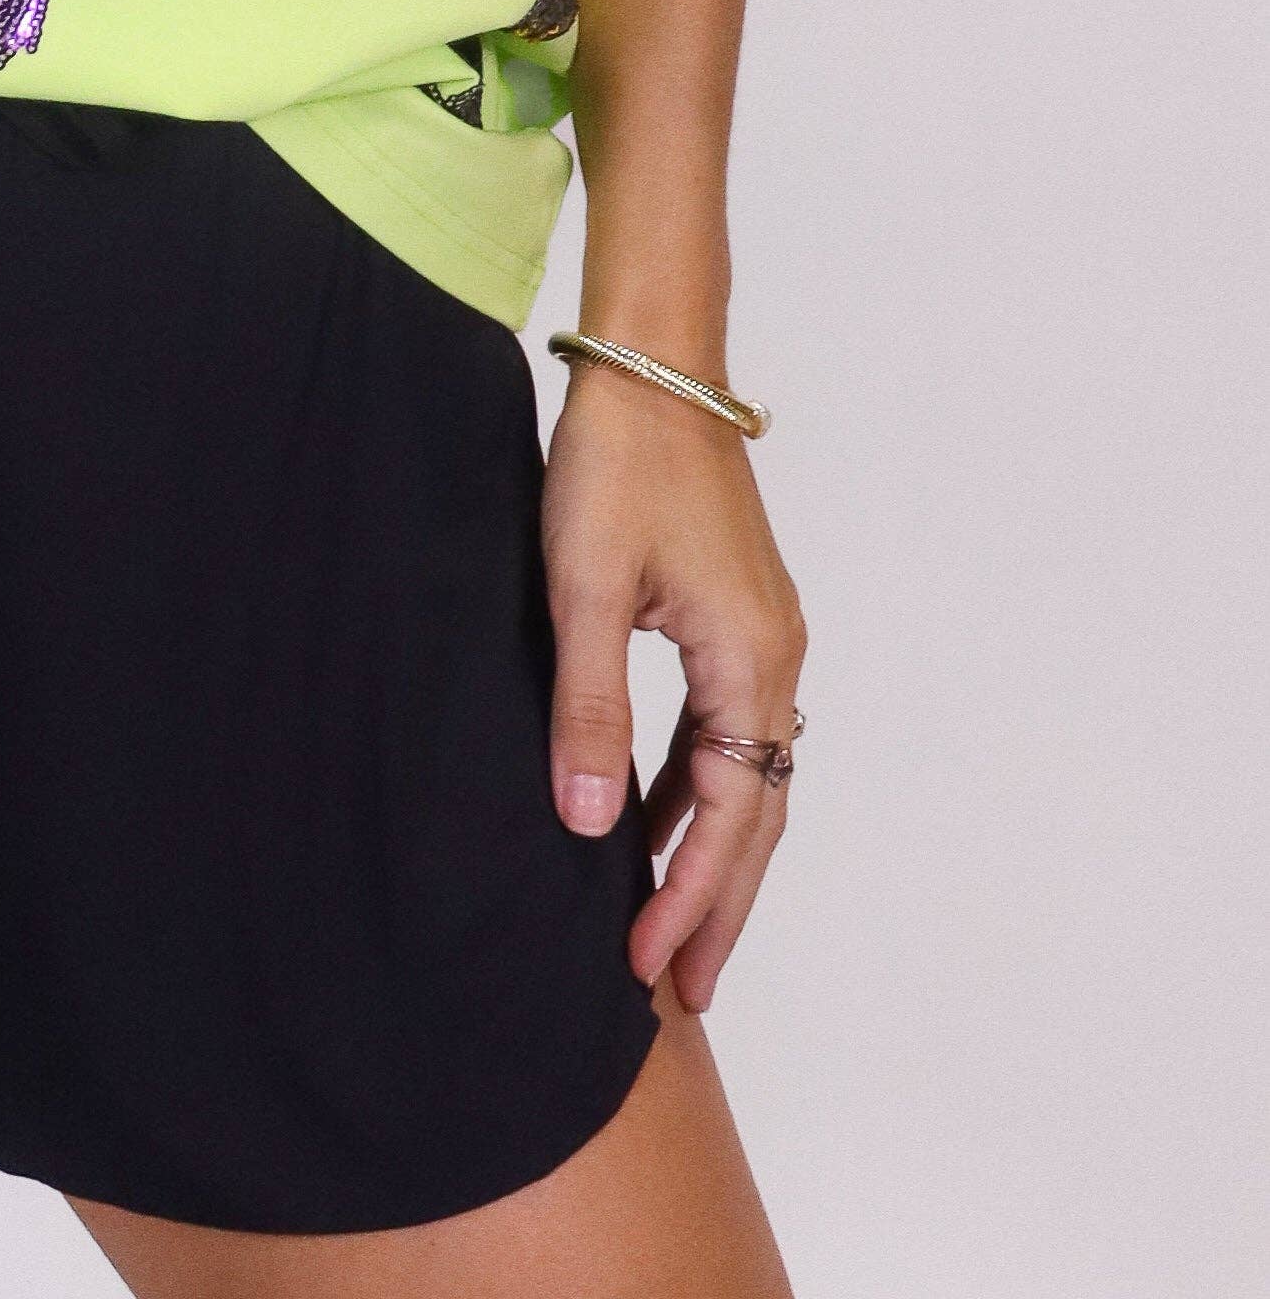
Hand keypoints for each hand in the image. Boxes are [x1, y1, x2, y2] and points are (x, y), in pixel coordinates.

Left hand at [539, 361, 806, 1012]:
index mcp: (751, 660)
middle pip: (756, 812)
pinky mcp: (733, 613)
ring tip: (666, 929)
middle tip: (680, 992)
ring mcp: (760, 634)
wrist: (652, 366)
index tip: (647, 969)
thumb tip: (591, 829)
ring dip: (706, 851)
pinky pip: (723, 729)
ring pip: (742, 775)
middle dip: (718, 904)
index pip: (730, 815)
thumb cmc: (615, 464)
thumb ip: (590, 710)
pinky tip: (647, 820)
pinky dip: (692, 788)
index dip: (690, 898)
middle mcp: (775, 656)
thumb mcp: (583, 590)